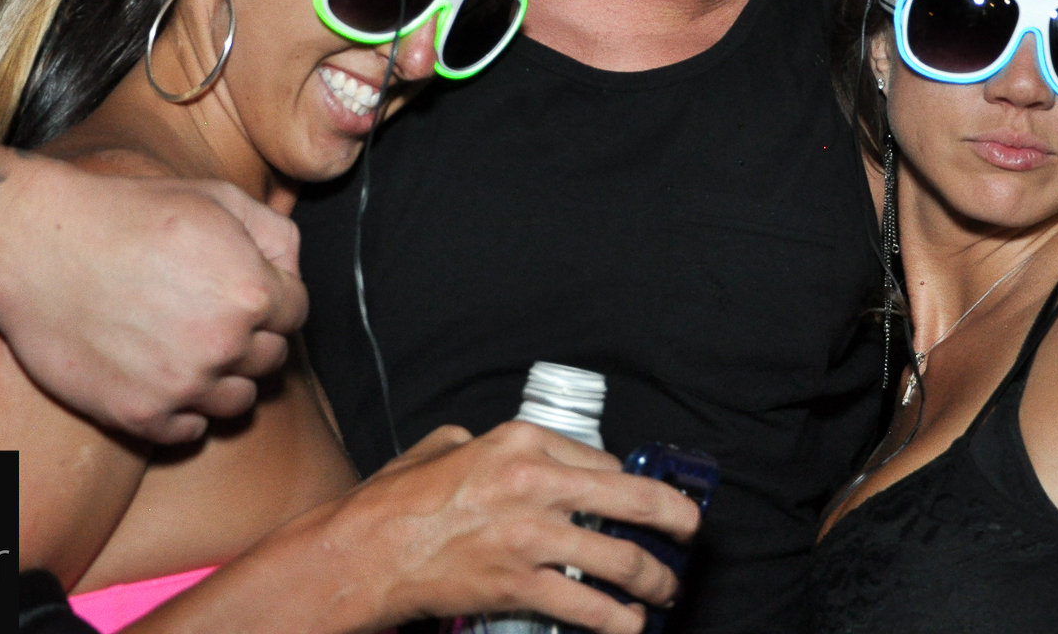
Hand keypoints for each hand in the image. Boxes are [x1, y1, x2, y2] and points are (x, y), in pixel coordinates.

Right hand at [0, 153, 306, 443]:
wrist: (34, 248)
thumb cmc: (127, 214)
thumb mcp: (217, 197)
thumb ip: (276, 235)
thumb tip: (294, 274)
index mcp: (251, 291)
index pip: (297, 312)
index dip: (274, 296)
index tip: (242, 287)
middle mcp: (225, 344)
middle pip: (272, 358)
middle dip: (252, 336)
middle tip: (211, 312)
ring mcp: (182, 386)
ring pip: (240, 401)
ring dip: (226, 377)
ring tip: (191, 346)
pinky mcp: (140, 416)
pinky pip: (192, 431)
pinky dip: (186, 410)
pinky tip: (165, 376)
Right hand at [142, 421, 702, 633]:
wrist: (367, 550)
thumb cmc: (398, 500)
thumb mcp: (445, 445)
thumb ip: (482, 442)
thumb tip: (506, 452)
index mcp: (522, 442)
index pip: (601, 459)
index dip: (629, 483)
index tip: (645, 500)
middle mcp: (537, 483)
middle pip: (633, 499)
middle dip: (675, 520)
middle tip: (690, 533)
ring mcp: (532, 536)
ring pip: (621, 560)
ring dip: (654, 580)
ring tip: (664, 591)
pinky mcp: (521, 584)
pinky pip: (588, 608)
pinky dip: (619, 623)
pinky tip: (631, 627)